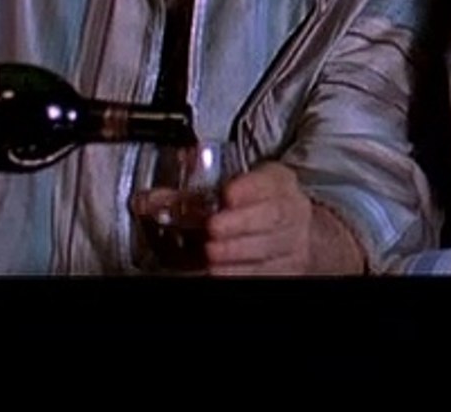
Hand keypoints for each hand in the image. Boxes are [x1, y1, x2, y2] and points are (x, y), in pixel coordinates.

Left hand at [205, 159, 314, 275]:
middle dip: (242, 221)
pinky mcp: (289, 266)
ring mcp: (294, 240)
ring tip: (211, 252)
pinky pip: (268, 270)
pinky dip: (242, 271)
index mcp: (278, 182)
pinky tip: (220, 270)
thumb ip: (195, 194)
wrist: (290, 234)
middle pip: (274, 214)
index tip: (228, 194)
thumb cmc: (254, 207)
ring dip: (238, 251)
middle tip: (213, 227)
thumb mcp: (234, 190)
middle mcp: (292, 209)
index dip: (249, 188)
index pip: (271, 180)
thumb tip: (156, 199)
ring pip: (271, 245)